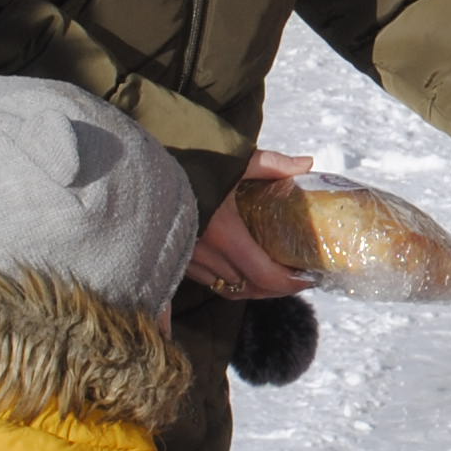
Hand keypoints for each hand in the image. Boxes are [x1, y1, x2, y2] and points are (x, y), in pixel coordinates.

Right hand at [187, 148, 319, 300]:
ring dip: (252, 287)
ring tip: (273, 274)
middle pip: (249, 288)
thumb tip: (307, 163)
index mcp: (225, 233)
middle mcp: (206, 253)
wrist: (143, 168)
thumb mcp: (236, 161)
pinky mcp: (176, 257)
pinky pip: (208, 280)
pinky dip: (228, 281)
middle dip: (276, 288)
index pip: (264, 274)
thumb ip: (272, 165)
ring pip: (227, 289)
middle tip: (296, 277)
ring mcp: (188, 259)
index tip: (307, 277)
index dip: (289, 283)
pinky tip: (241, 268)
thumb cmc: (192, 163)